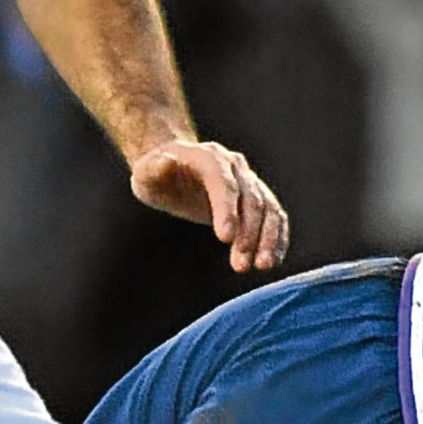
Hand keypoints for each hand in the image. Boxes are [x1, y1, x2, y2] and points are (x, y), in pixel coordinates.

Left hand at [131, 139, 289, 273]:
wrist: (174, 167)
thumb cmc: (155, 175)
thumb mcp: (145, 173)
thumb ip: (155, 170)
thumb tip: (167, 163)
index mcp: (210, 157)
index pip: (224, 184)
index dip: (227, 210)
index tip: (225, 239)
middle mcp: (235, 166)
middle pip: (251, 200)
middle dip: (249, 234)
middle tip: (241, 266)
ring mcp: (249, 180)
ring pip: (269, 209)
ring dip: (268, 238)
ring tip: (262, 266)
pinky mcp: (257, 197)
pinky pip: (274, 216)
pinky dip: (277, 238)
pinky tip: (271, 260)